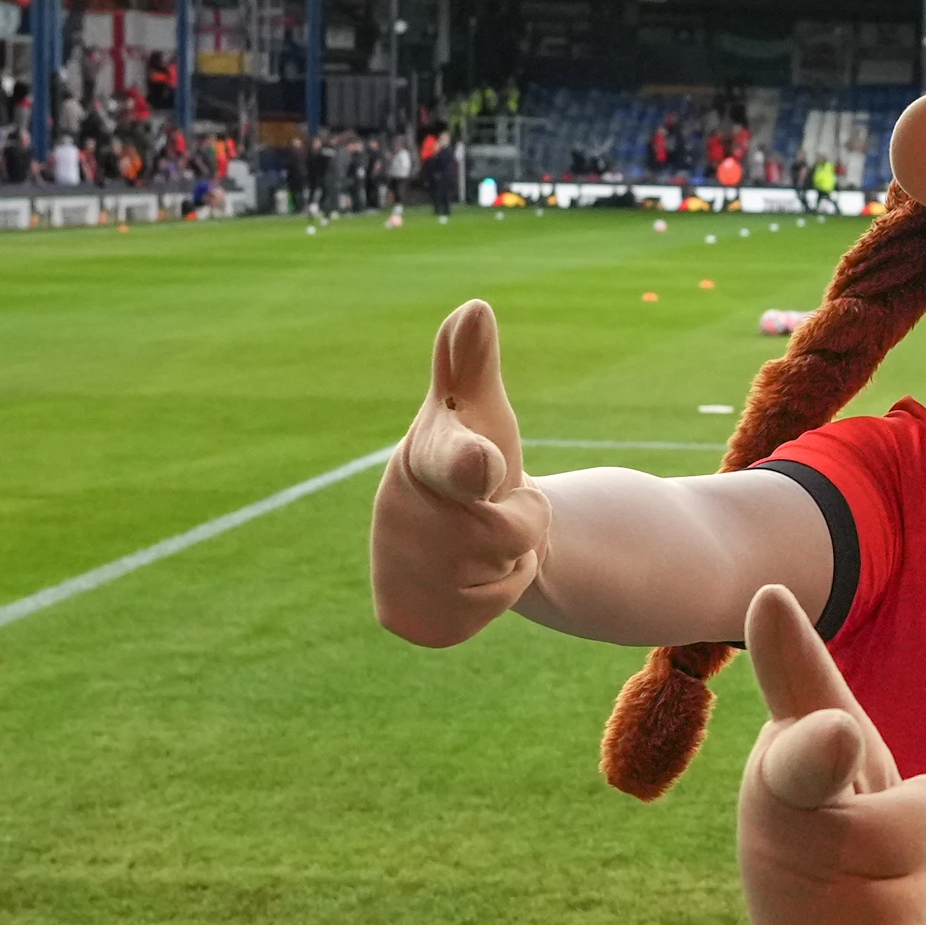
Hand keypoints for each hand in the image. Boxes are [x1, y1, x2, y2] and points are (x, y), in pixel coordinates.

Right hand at [371, 299, 550, 644]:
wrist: (447, 534)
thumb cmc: (469, 456)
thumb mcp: (476, 412)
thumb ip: (472, 362)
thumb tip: (475, 306)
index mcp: (427, 459)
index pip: (457, 462)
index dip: (472, 464)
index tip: (486, 462)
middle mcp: (405, 516)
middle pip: (515, 529)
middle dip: (520, 520)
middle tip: (490, 504)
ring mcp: (408, 570)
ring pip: (511, 568)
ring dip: (513, 556)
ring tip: (478, 538)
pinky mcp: (420, 618)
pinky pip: (498, 605)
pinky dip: (500, 593)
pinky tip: (470, 576)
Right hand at [737, 584, 925, 924]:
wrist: (884, 914)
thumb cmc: (856, 807)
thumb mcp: (843, 737)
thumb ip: (805, 674)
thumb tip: (766, 590)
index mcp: (777, 775)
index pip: (802, 764)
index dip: (823, 750)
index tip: (840, 731)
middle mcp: (765, 842)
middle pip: (900, 824)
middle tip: (904, 826)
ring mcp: (782, 909)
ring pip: (912, 871)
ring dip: (925, 863)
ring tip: (887, 871)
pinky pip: (909, 921)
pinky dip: (915, 911)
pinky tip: (879, 916)